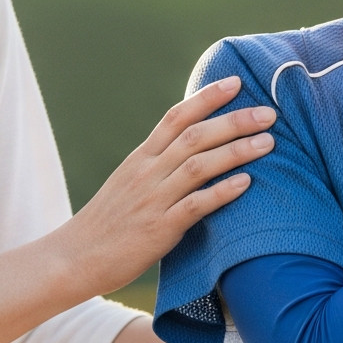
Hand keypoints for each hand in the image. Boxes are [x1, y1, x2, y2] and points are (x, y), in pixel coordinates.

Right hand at [58, 78, 273, 293]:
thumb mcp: (127, 184)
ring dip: (236, 151)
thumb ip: (156, 166)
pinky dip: (222, 192)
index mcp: (140, 159)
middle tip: (268, 114)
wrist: (74, 258)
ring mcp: (152, 200)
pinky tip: (246, 183)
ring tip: (267, 143)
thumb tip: (190, 152)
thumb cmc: (106, 224)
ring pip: (199, 165)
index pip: (176, 117)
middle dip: (234, 121)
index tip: (236, 83)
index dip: (206, 98)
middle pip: (195, 136)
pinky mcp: (158, 229)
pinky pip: (195, 205)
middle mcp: (146, 173)